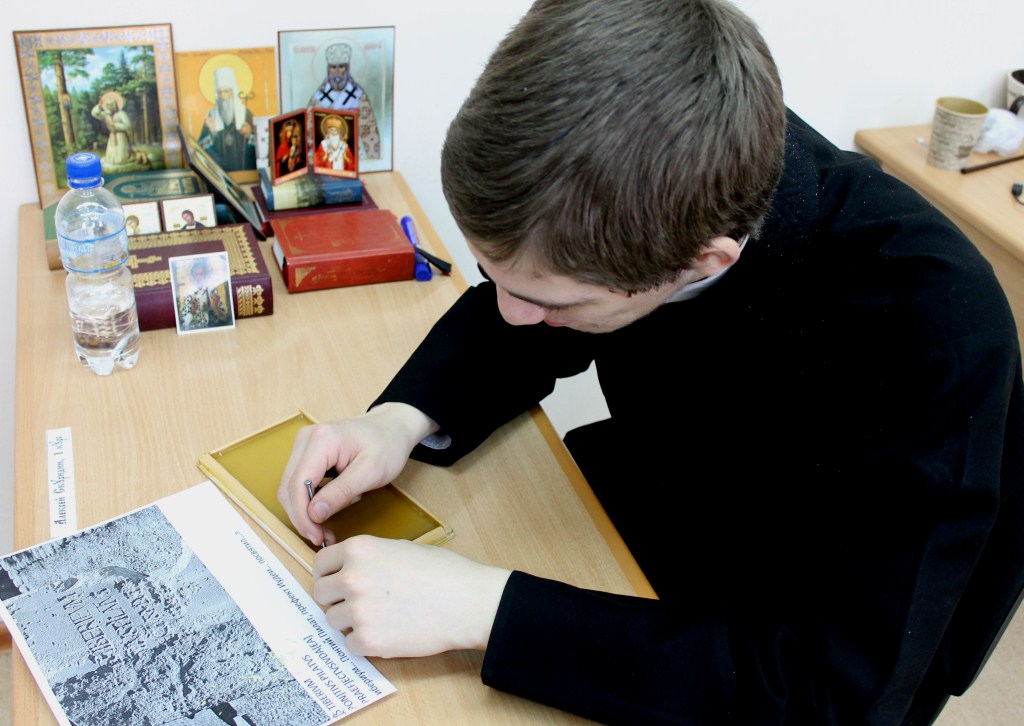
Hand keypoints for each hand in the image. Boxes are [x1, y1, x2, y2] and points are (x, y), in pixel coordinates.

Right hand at [277, 403, 438, 546]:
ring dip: (306, 512)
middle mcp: (306, 439)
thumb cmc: (387, 445)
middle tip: (322, 537)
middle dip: (303, 517)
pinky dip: (310, 502)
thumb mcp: (370, 472)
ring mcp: (304, 445)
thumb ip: (341, 493)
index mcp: (321, 440)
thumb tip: (313, 514)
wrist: (392, 427)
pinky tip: (328, 509)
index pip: (297, 484)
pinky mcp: (307, 454)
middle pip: (289, 488)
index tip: (317, 536)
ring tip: (327, 526)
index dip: (303, 516)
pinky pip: (299, 483)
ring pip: (291, 488)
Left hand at [312, 535, 511, 656]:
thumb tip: (349, 569)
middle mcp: (351, 577)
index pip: (320, 564)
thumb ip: (370, 557)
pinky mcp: (368, 640)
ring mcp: (357, 611)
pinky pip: (350, 644)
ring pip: (332, 620)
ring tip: (379, 617)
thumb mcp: (402, 548)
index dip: (329, 573)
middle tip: (359, 602)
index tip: (337, 581)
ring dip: (350, 621)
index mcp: (359, 549)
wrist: (467, 602)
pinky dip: (365, 642)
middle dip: (336, 598)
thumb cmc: (443, 572)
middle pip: (320, 593)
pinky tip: (387, 632)